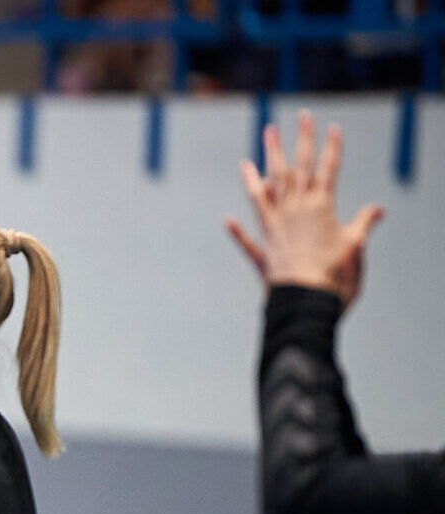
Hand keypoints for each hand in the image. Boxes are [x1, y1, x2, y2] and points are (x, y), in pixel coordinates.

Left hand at [227, 109, 383, 311]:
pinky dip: (238, 231)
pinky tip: (228, 220)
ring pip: (266, 188)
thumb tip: (377, 210)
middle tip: (298, 116)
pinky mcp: (261, 250)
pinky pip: (246, 238)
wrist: (305, 303)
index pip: (328, 170)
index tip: (332, 126)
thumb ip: (362, 226)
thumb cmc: (335, 277)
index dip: (332, 148)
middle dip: (298, 141)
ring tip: (263, 139)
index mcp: (321, 207)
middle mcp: (294, 211)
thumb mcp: (355, 247)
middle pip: (295, 169)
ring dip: (264, 163)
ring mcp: (273, 227)